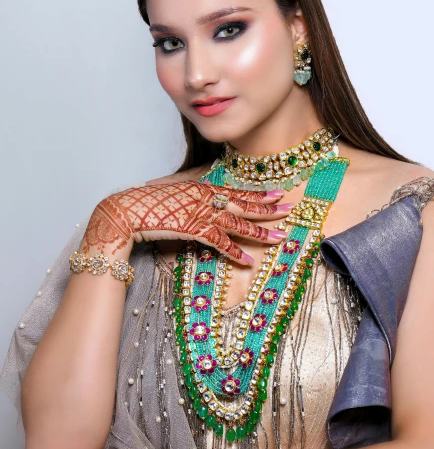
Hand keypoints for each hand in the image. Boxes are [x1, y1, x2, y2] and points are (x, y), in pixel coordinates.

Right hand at [81, 181, 291, 264]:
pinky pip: (219, 242)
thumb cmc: (147, 205)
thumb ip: (192, 200)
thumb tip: (204, 207)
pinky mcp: (192, 229)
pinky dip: (234, 251)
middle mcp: (204, 198)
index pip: (236, 191)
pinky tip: (248, 260)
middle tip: (292, 209)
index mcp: (201, 188)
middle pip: (243, 203)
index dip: (258, 194)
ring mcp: (199, 213)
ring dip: (260, 231)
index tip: (278, 193)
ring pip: (237, 222)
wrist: (126, 210)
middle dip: (269, 208)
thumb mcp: (174, 195)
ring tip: (280, 237)